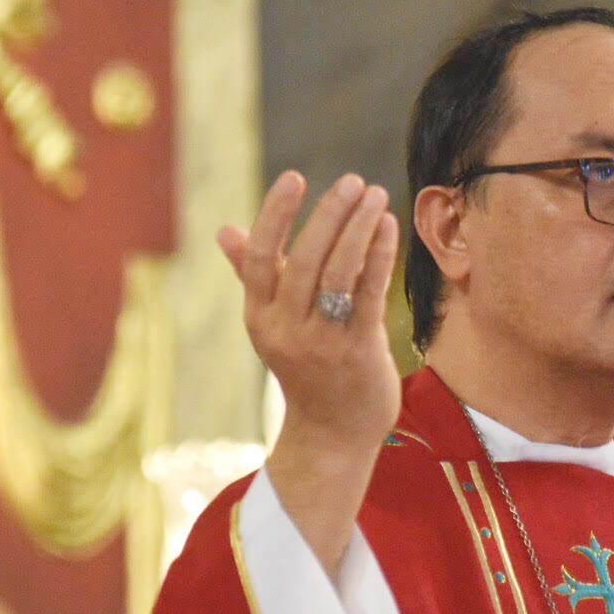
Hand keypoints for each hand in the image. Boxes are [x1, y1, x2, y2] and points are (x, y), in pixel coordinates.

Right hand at [217, 171, 401, 570]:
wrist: (332, 435)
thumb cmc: (308, 370)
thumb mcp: (274, 325)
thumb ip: (254, 275)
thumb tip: (225, 230)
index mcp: (260, 317)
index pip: (261, 258)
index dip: (275, 215)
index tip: (293, 178)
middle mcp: (286, 329)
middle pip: (305, 259)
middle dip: (329, 214)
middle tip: (351, 181)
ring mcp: (322, 343)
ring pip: (339, 273)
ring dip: (359, 228)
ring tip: (374, 194)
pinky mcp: (358, 351)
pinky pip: (368, 294)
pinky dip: (379, 256)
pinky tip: (388, 226)